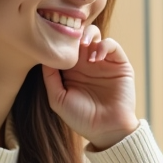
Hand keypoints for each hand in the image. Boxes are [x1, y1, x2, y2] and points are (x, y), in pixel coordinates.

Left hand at [42, 25, 138, 149]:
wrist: (106, 130)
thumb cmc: (81, 118)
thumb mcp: (58, 99)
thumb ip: (49, 78)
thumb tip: (43, 55)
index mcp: (71, 70)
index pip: (63, 46)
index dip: (58, 39)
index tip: (51, 39)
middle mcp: (86, 63)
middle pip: (77, 35)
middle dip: (72, 32)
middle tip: (68, 38)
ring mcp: (103, 62)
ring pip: (94, 35)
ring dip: (87, 35)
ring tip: (83, 45)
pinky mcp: (119, 64)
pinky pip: (111, 45)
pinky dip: (103, 45)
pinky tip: (95, 58)